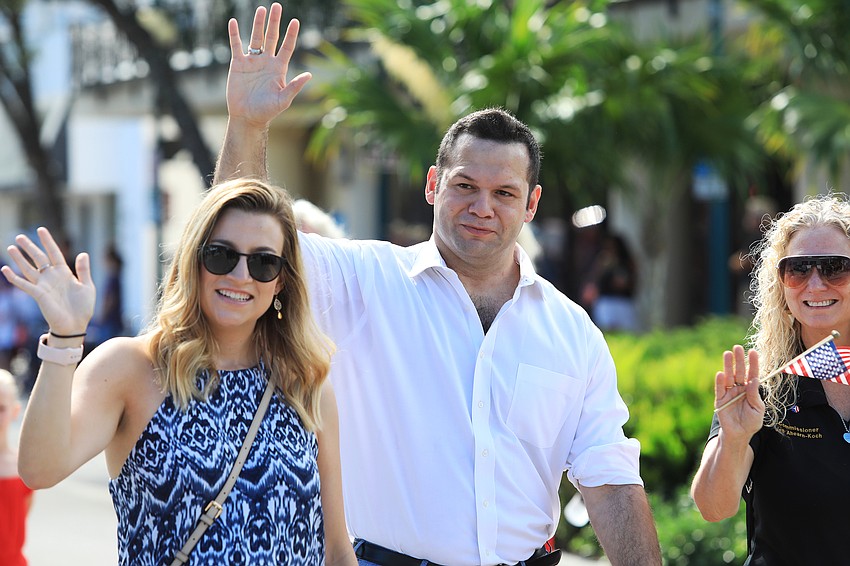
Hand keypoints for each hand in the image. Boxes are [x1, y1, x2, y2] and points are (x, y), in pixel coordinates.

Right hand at [1, 227, 94, 335]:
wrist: (75, 325)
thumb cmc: (83, 308)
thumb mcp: (87, 286)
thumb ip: (83, 270)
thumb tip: (83, 253)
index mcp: (65, 273)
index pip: (54, 253)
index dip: (48, 242)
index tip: (41, 230)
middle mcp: (52, 277)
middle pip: (38, 258)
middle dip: (29, 247)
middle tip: (19, 236)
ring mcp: (43, 285)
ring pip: (28, 268)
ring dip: (19, 259)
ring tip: (11, 247)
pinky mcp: (38, 295)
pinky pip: (24, 284)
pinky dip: (14, 277)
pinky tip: (5, 269)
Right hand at [226, 3, 312, 127]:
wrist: (247, 117)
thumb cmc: (267, 111)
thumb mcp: (283, 100)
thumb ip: (294, 86)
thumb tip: (309, 75)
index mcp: (279, 68)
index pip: (287, 47)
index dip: (291, 34)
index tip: (295, 21)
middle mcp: (266, 61)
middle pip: (272, 37)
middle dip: (274, 22)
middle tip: (277, 6)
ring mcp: (252, 61)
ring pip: (255, 38)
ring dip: (258, 24)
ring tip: (261, 9)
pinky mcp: (238, 64)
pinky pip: (236, 45)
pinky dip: (234, 34)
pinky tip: (234, 22)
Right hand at [715, 345, 763, 436]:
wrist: (739, 435)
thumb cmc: (751, 422)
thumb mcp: (758, 409)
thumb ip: (755, 394)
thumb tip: (753, 380)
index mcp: (750, 390)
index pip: (752, 374)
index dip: (753, 363)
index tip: (753, 352)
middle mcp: (739, 388)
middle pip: (739, 371)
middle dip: (739, 360)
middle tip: (738, 347)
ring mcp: (729, 393)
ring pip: (729, 376)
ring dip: (728, 365)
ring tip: (727, 354)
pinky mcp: (720, 400)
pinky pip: (720, 389)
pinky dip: (720, 381)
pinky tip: (720, 373)